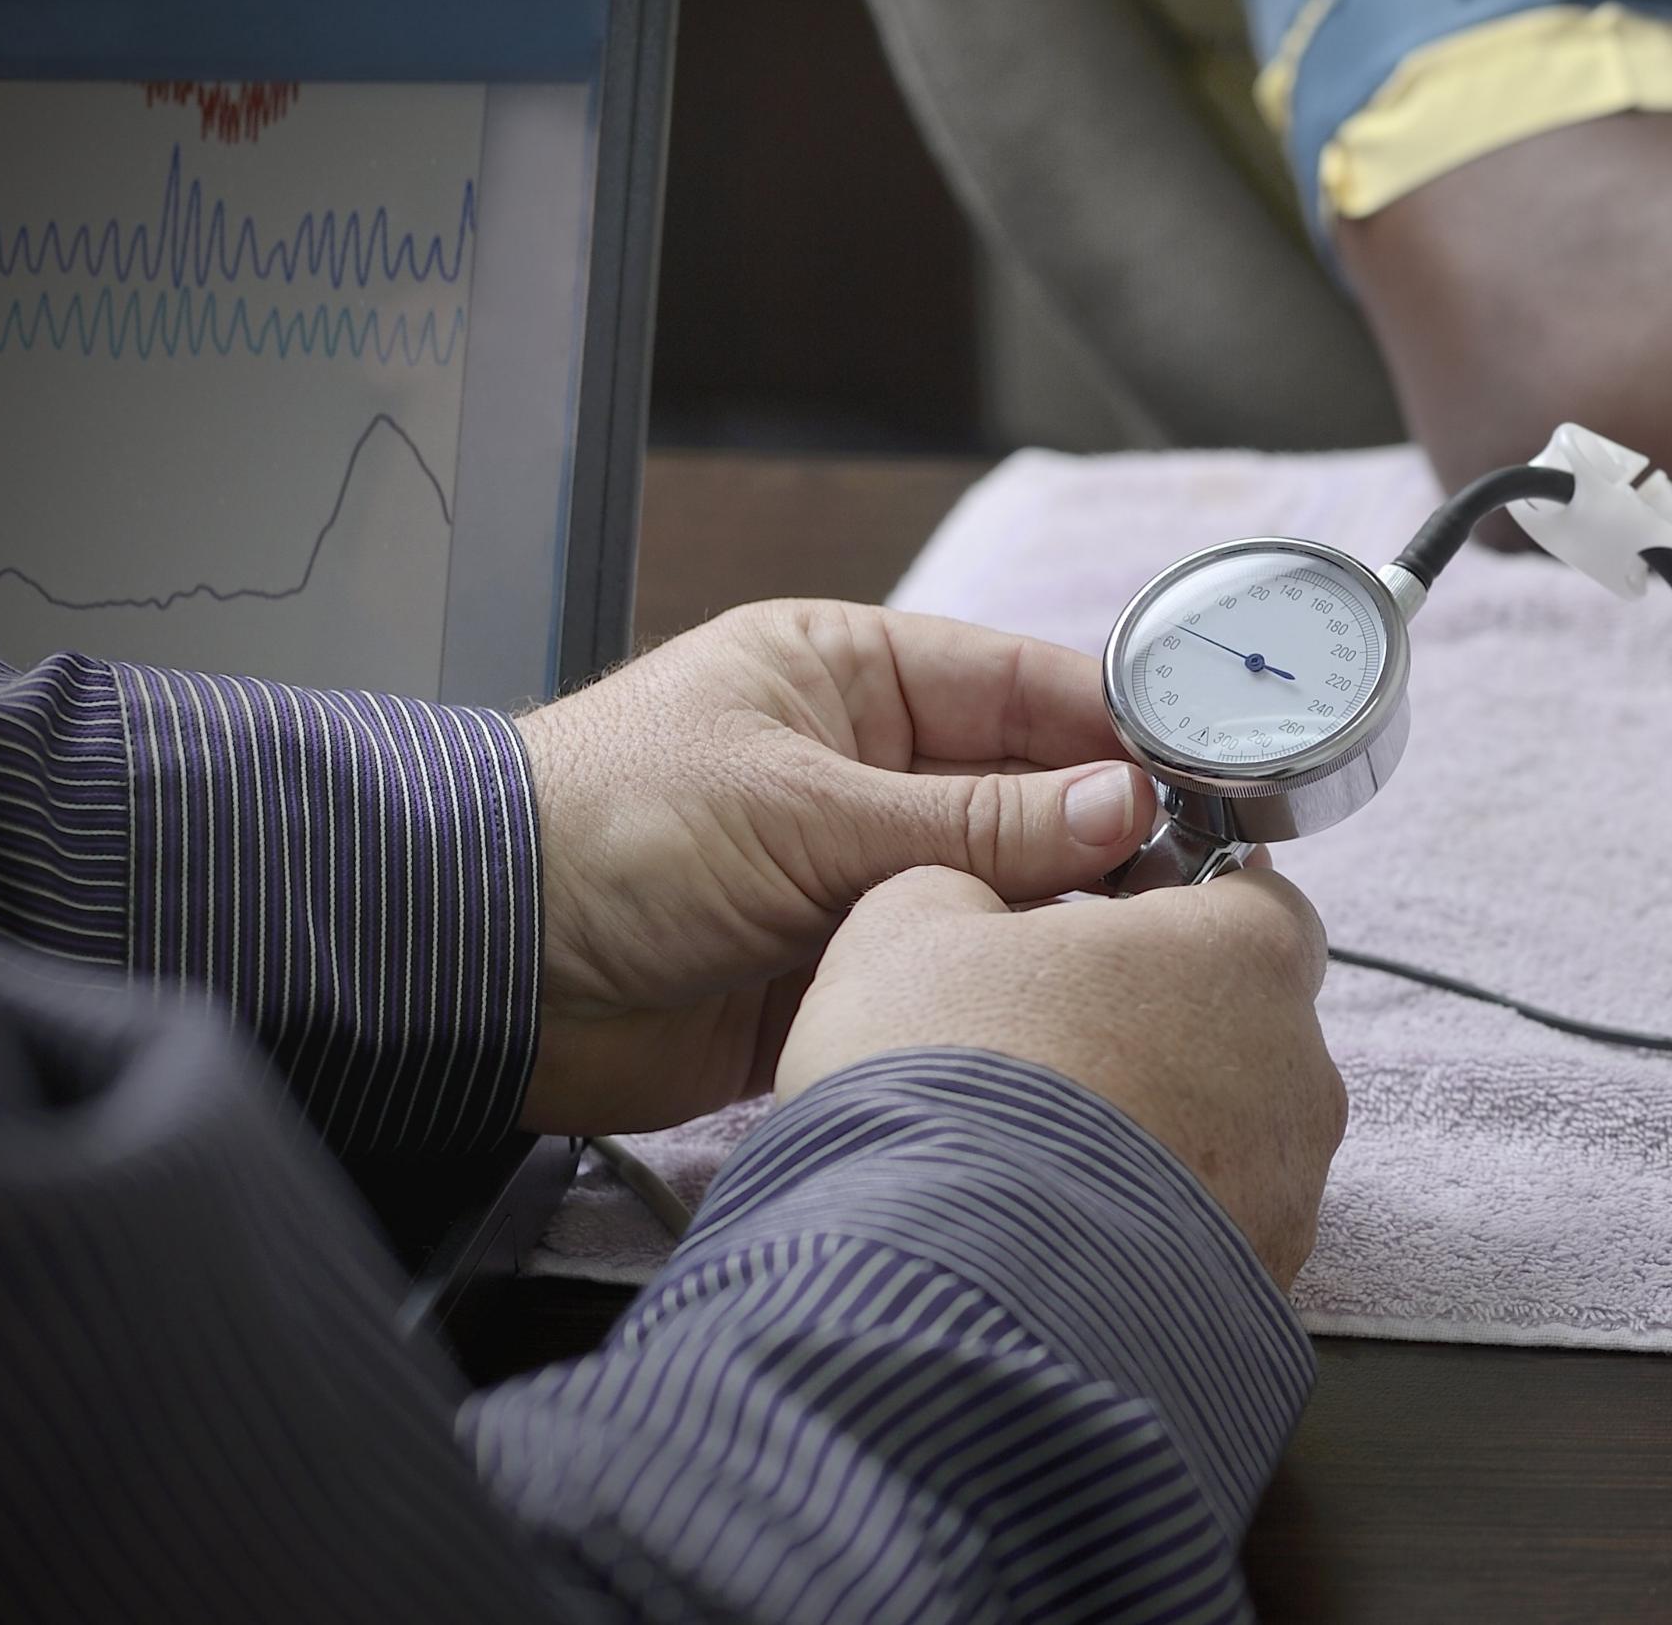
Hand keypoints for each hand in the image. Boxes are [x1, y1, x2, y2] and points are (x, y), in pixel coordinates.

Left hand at [516, 601, 1158, 1132]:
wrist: (464, 972)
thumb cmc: (603, 833)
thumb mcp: (803, 809)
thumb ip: (973, 820)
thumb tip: (1125, 806)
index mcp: (848, 674)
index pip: (1020, 685)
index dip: (1115, 728)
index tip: (1207, 773)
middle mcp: (864, 765)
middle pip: (1026, 789)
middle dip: (1106, 830)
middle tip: (1199, 875)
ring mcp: (854, 870)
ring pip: (1000, 886)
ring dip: (1061, 914)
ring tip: (1146, 944)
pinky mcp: (839, 969)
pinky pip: (948, 968)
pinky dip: (1000, 982)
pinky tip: (1063, 997)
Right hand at [777, 862, 1346, 1282]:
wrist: (944, 1292)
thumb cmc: (941, 1081)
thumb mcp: (906, 931)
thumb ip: (965, 888)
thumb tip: (974, 905)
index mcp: (1246, 949)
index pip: (1246, 900)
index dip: (1164, 914)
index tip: (1093, 940)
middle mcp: (1301, 1067)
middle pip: (1240, 1024)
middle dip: (1156, 1034)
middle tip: (1044, 1059)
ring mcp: (1291, 1191)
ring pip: (1232, 1139)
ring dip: (1154, 1142)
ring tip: (1034, 1169)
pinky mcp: (1261, 1289)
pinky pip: (1211, 1240)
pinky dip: (1148, 1237)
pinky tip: (1057, 1247)